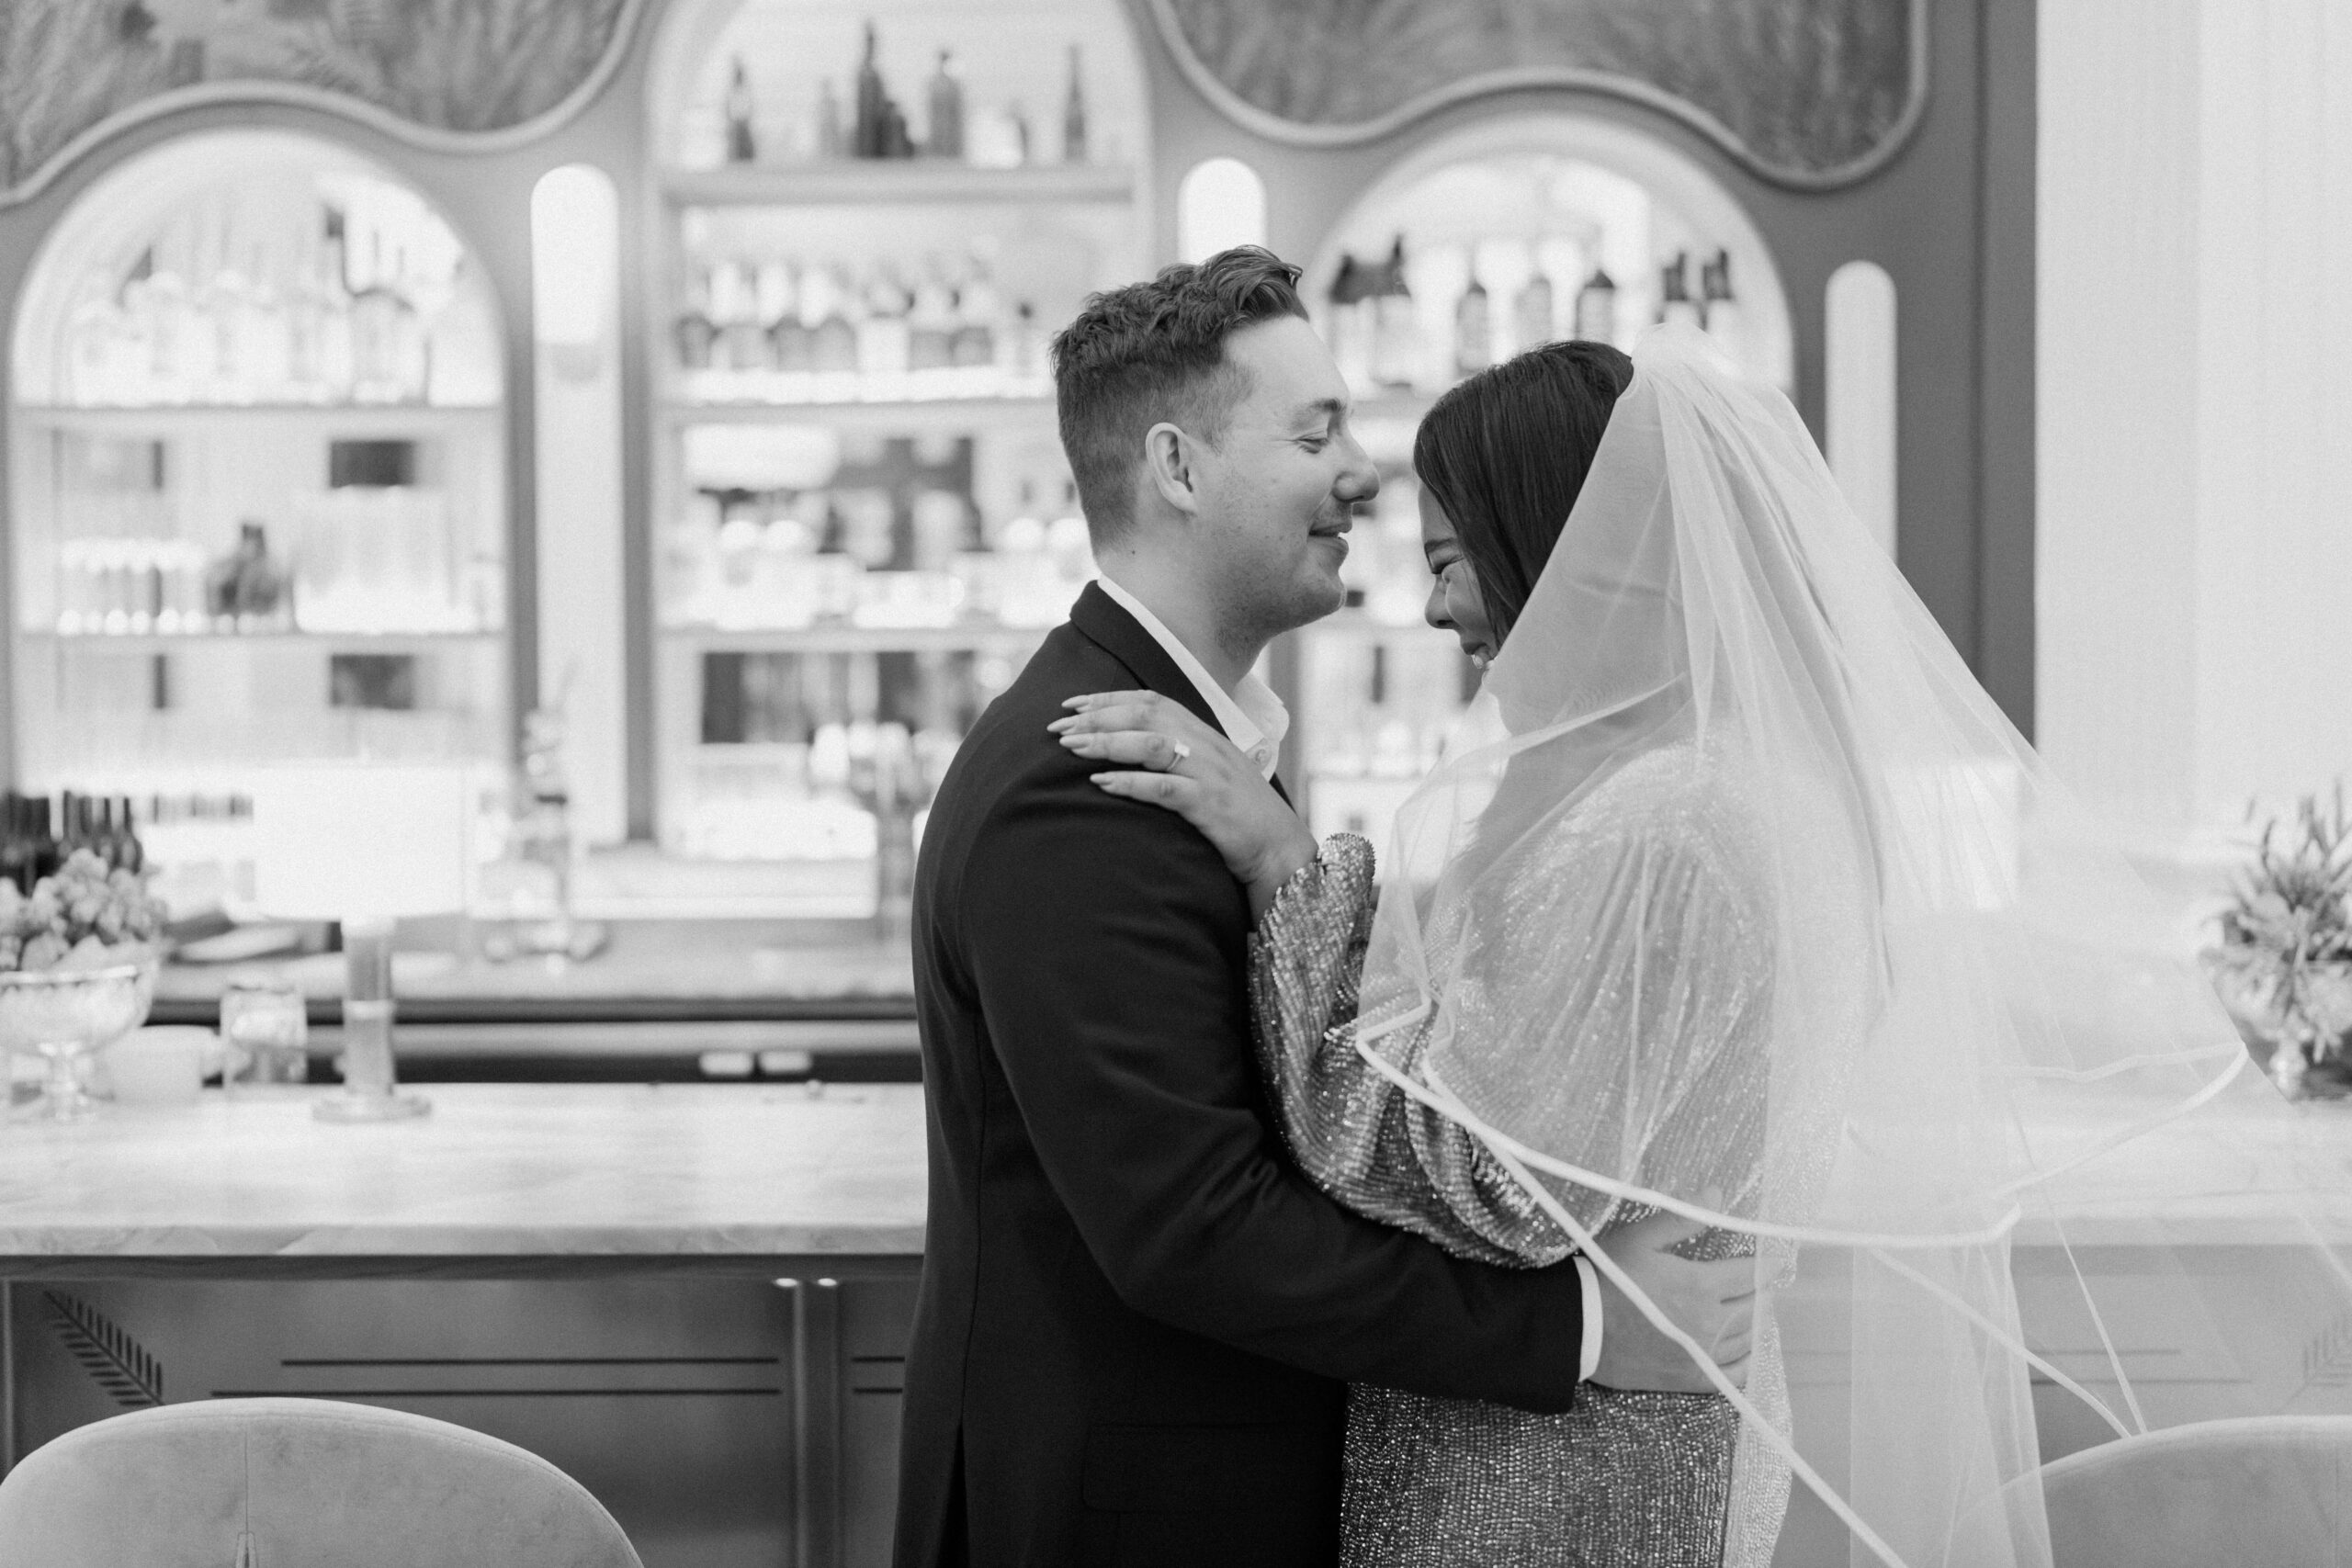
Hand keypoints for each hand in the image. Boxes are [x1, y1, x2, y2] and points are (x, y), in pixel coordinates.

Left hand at [1051, 690, 1317, 919]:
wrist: (1280, 849)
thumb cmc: (1240, 814)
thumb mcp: (1211, 772)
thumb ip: (1179, 754)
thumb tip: (1133, 747)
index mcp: (1204, 733)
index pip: (1151, 701)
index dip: (1108, 698)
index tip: (1071, 705)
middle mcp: (1206, 745)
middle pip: (1145, 717)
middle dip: (1097, 718)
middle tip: (1058, 728)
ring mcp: (1210, 774)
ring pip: (1151, 745)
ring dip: (1107, 743)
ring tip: (1071, 749)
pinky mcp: (1211, 805)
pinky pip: (1165, 788)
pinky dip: (1131, 783)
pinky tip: (1102, 784)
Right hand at [1589, 1205, 1755, 1394]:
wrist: (1576, 1326)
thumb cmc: (1606, 1276)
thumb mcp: (1640, 1238)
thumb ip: (1682, 1218)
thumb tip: (1718, 1195)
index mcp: (1701, 1284)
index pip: (1752, 1274)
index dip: (1766, 1265)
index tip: (1774, 1261)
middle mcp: (1709, 1322)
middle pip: (1754, 1307)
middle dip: (1760, 1292)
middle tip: (1759, 1284)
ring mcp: (1702, 1353)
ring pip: (1747, 1338)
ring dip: (1754, 1322)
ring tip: (1752, 1311)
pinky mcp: (1689, 1378)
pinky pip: (1734, 1374)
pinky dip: (1746, 1361)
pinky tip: (1745, 1351)